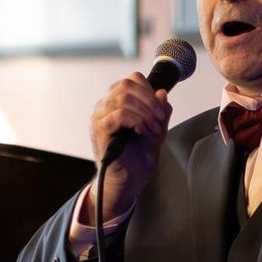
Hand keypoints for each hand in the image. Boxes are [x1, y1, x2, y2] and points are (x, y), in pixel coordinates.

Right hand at [86, 73, 171, 219]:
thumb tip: (162, 93)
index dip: (150, 91)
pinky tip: (142, 131)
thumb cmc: (138, 158)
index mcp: (117, 103)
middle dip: (149, 101)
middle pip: (127, 85)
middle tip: (159, 120)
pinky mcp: (99, 130)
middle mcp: (105, 106)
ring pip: (123, 98)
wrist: (130, 181)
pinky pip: (118, 114)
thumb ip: (160, 111)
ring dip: (144, 113)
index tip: (160, 111)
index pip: (132, 80)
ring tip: (152, 129)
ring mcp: (100, 117)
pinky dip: (136, 120)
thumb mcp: (157, 129)